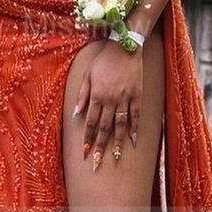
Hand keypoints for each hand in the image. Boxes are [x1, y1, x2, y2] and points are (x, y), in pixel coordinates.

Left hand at [73, 41, 143, 169]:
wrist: (125, 47)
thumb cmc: (103, 60)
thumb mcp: (87, 75)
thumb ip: (81, 95)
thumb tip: (75, 115)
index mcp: (96, 95)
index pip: (90, 122)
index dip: (87, 139)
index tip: (85, 153)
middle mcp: (110, 100)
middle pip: (104, 128)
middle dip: (99, 146)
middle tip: (97, 164)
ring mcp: (125, 98)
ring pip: (120, 125)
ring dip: (117, 143)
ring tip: (116, 158)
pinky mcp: (137, 95)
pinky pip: (135, 116)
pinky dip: (134, 129)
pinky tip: (133, 141)